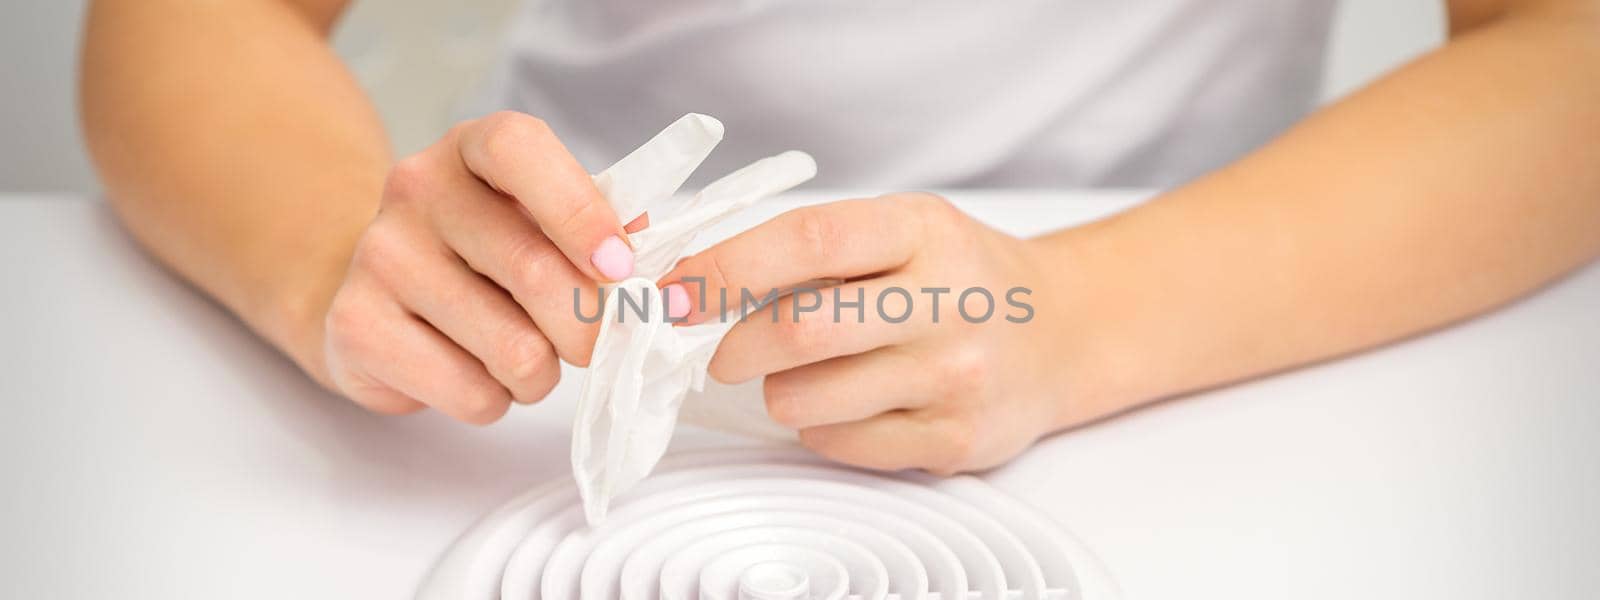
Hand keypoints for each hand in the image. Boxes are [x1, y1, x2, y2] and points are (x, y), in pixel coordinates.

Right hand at [321, 112, 640, 423]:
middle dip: (588, 328)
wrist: (380, 295)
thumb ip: (602, 226)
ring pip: (512, 347)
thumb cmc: (487, 254)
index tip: (621, 268)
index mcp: (472, 148)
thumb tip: (655, 256)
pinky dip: (496, 399)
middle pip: (532, 269)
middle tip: (594, 343)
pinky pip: (470, 392)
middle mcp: (416, 189)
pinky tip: (478, 373)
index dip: (580, 212)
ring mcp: (378, 256)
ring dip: (542, 373)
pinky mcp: (355, 327)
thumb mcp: (542, 219)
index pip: (519, 151)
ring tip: (527, 357)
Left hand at [660, 193, 1073, 472]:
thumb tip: (693, 279)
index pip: (807, 241)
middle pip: (800, 333)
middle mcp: (947, 302)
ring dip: (779, 392)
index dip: (725, 269)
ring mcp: (955, 377)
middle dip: (735, 348)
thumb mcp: (904, 229)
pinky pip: (842, 444)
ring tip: (801, 375)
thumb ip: (816, 247)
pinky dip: (819, 427)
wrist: (1061, 333)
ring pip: (811, 401)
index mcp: (923, 231)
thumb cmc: (958, 276)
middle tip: (721, 352)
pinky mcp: (955, 440)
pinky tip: (845, 402)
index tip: (673, 292)